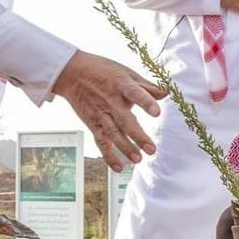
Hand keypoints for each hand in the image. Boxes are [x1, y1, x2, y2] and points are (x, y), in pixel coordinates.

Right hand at [52, 50, 166, 169]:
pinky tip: (119, 167)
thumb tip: (167, 92)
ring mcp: (100, 114)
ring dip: (125, 148)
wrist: (71, 72)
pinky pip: (100, 141)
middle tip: (151, 149)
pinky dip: (108, 155)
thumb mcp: (126, 72)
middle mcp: (110, 101)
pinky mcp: (92, 123)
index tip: (157, 112)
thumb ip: (147, 85)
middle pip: (125, 120)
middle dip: (138, 136)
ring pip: (113, 134)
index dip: (146, 102)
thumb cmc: (103, 71)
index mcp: (121, 85)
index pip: (135, 93)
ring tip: (138, 160)